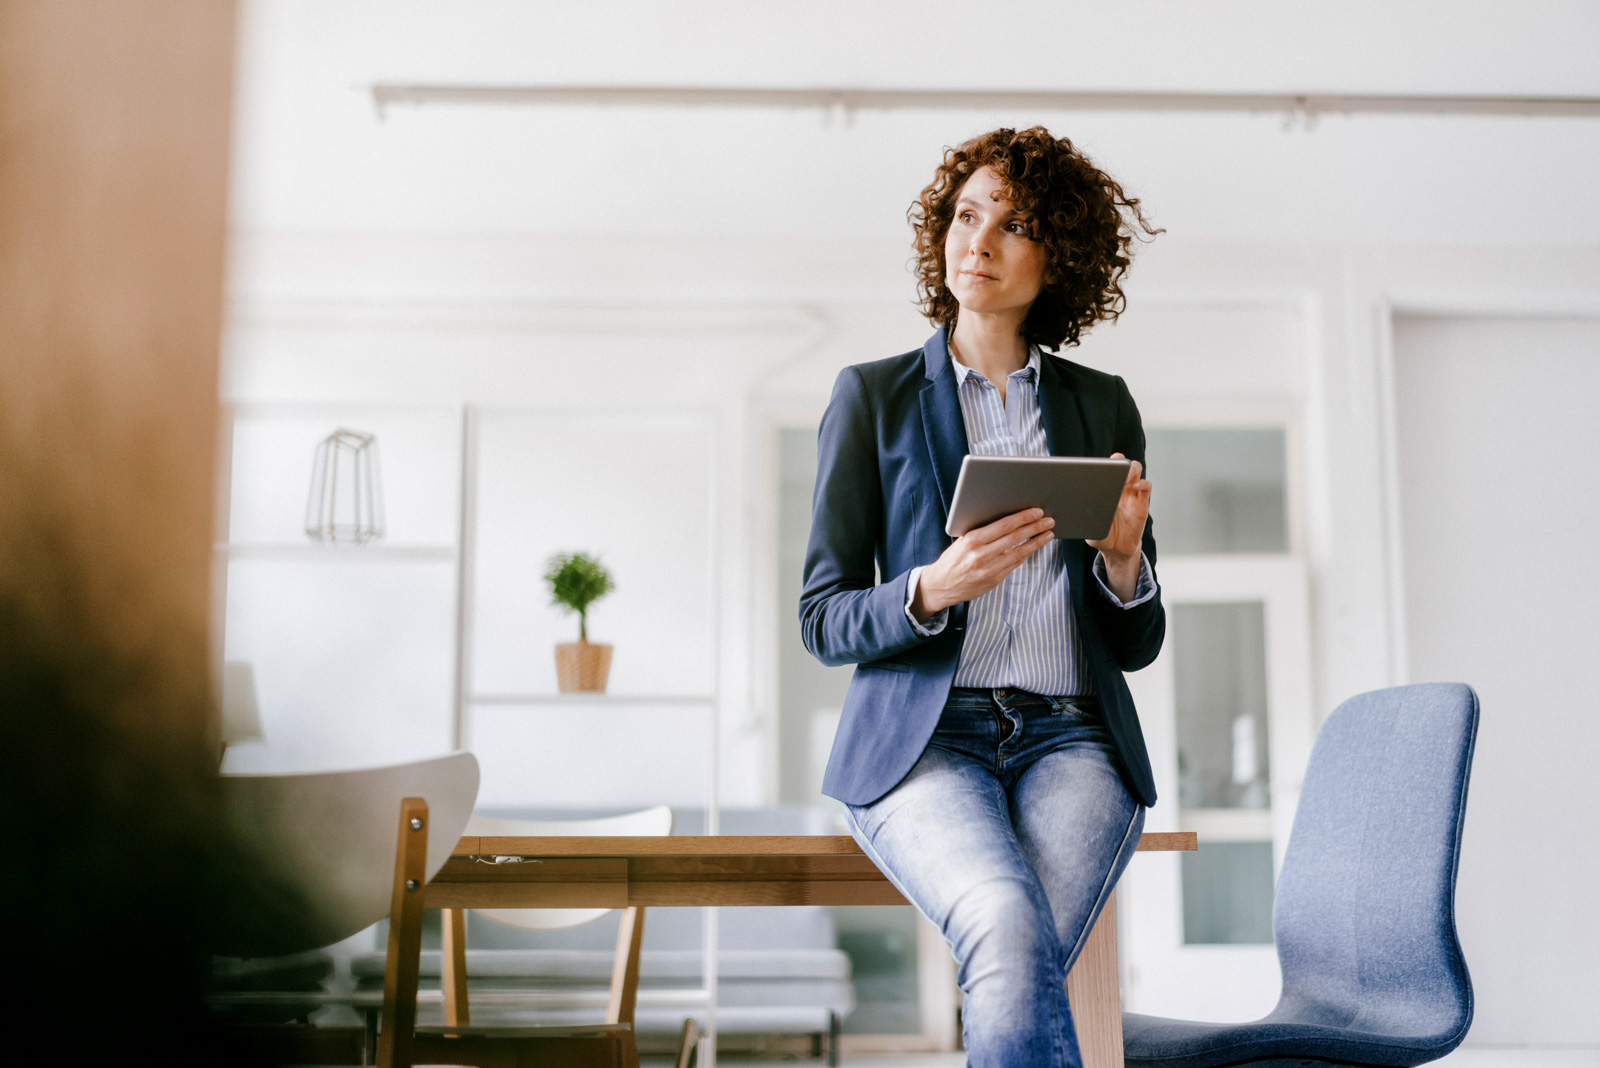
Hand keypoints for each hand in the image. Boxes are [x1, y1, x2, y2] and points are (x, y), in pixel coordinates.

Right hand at [911, 508, 1054, 619]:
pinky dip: (1027, 554)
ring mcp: (989, 569)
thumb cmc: (953, 559)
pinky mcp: (994, 579)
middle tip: (1049, 520)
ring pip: (1019, 552)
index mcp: (972, 540)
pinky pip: (1015, 564)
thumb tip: (1008, 519)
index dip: (1023, 518)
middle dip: (1034, 527)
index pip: (1004, 525)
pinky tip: (1035, 546)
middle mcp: (982, 554)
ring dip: (1036, 542)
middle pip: (1015, 537)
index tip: (1036, 511)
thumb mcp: (962, 540)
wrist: (941, 585)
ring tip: (1048, 533)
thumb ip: (982, 531)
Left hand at [1086, 452, 1151, 601]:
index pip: (1106, 470)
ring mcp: (1131, 494)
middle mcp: (1119, 489)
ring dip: (1132, 469)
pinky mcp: (1142, 503)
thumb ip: (1086, 517)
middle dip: (1120, 461)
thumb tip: (1080, 507)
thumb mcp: (1089, 525)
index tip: (1100, 466)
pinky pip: (1146, 487)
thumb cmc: (1101, 535)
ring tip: (1126, 477)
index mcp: (1105, 491)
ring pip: (1136, 471)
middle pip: (1123, 465)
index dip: (1104, 464)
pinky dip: (1143, 483)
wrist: (1116, 549)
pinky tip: (1137, 486)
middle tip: (1116, 468)